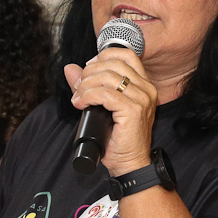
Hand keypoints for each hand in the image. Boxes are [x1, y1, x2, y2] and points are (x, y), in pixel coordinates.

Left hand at [64, 46, 154, 174]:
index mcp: (144, 85)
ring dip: (85, 85)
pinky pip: (104, 94)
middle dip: (89, 72)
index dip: (103, 56)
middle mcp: (146, 89)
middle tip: (78, 88)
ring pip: (106, 77)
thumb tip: (70, 68)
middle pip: (113, 63)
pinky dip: (88, 96)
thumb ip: (88, 85)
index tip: (88, 69)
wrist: (130, 163)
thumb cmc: (119, 139)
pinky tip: (81, 104)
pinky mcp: (133, 110)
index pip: (126, 54)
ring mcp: (142, 99)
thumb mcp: (103, 106)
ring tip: (78, 98)